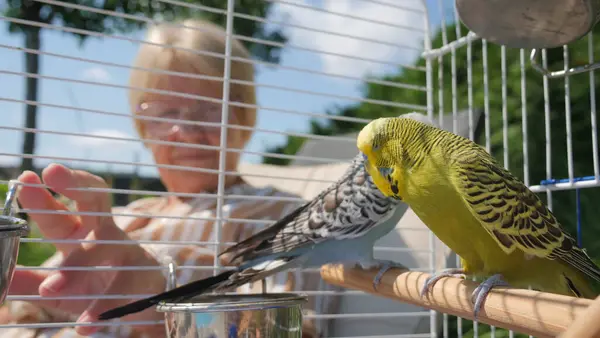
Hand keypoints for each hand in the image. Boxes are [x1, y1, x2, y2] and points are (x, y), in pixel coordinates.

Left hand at [9, 163, 166, 335]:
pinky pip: (120, 294)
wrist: (145, 301)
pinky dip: (101, 310)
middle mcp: (105, 235)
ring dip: (79, 265)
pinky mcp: (138, 283)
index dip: (48, 191)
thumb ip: (27, 282)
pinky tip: (84, 324)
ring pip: (105, 249)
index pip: (66, 205)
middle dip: (75, 186)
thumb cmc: (98, 284)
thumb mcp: (61, 284)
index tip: (30, 177)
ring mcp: (125, 256)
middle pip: (93, 201)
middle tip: (53, 172)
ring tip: (51, 288)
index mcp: (82, 232)